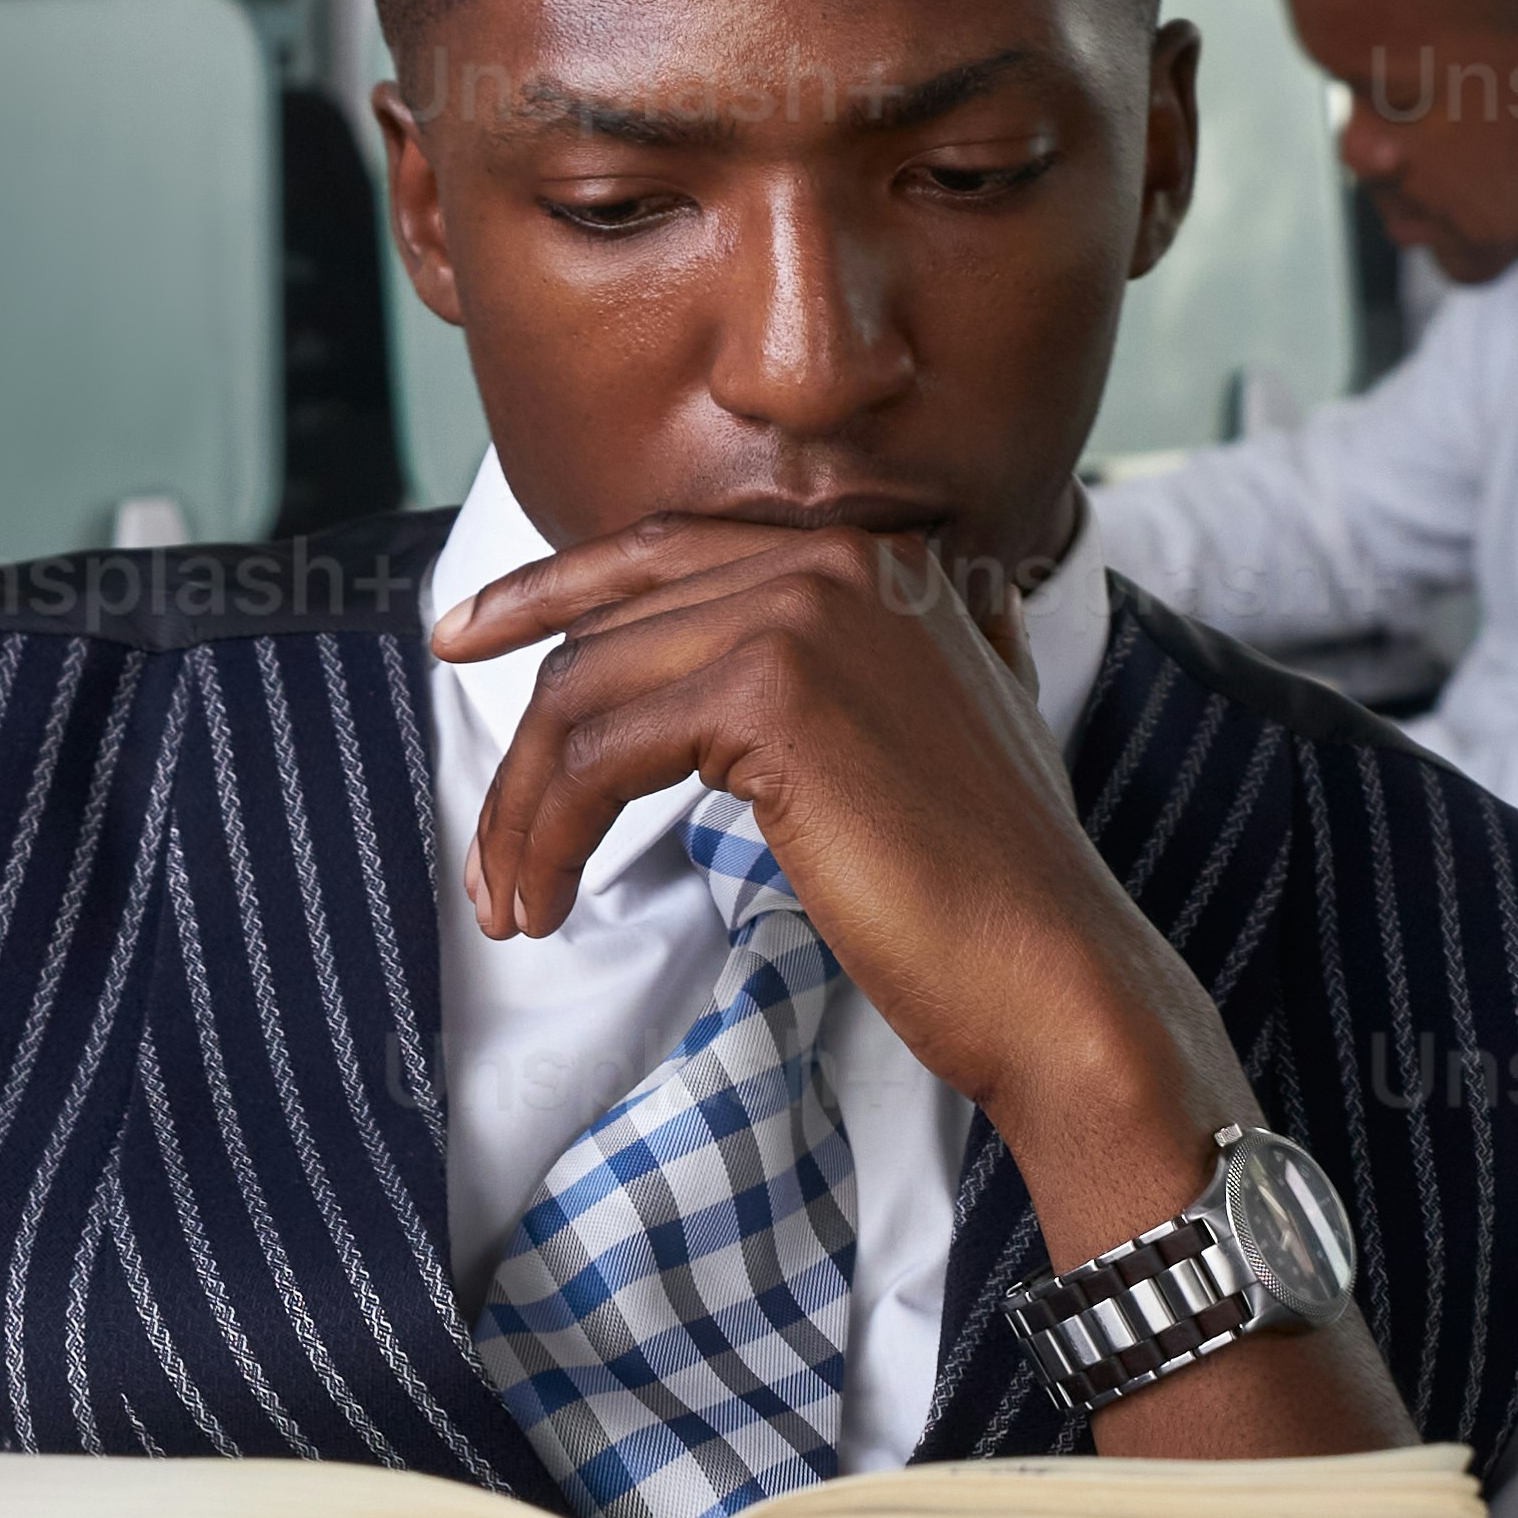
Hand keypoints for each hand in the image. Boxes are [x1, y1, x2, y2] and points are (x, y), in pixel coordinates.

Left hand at [429, 515, 1237, 1232]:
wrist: (1050, 969)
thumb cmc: (989, 882)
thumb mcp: (933, 727)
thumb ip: (871, 657)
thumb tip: (792, 647)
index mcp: (873, 555)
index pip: (668, 547)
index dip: (552, 589)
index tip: (467, 638)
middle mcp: (838, 557)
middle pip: (612, 620)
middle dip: (522, 729)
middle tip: (476, 826)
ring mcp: (805, 611)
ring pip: (590, 690)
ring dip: (525, 808)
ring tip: (514, 903)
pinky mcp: (773, 690)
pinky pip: (602, 751)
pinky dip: (550, 833)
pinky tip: (549, 902)